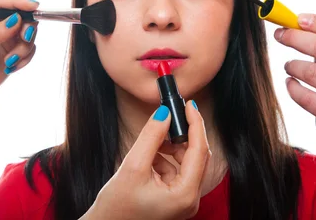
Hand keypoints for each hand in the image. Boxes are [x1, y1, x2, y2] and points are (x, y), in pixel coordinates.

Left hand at [0, 0, 39, 104]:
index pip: (3, 1)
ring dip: (23, 48)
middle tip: (24, 38)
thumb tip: (17, 19)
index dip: (19, 1)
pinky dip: (24, 58)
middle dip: (27, 27)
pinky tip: (10, 67)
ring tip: (9, 61)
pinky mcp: (16, 47)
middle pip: (23, 13)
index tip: (33, 6)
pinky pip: (31, 47)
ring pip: (29, 31)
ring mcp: (8, 33)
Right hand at [83, 102, 210, 219]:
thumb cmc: (116, 209)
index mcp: (185, 195)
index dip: (195, 124)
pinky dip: (165, 159)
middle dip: (183, 135)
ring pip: (186, 162)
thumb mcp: (133, 166)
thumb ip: (151, 137)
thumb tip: (165, 114)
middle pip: (196, 157)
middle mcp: (189, 200)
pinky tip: (149, 156)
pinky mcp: (174, 199)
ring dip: (172, 147)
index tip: (189, 105)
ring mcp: (183, 201)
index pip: (199, 151)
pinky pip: (176, 171)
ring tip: (152, 142)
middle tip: (170, 116)